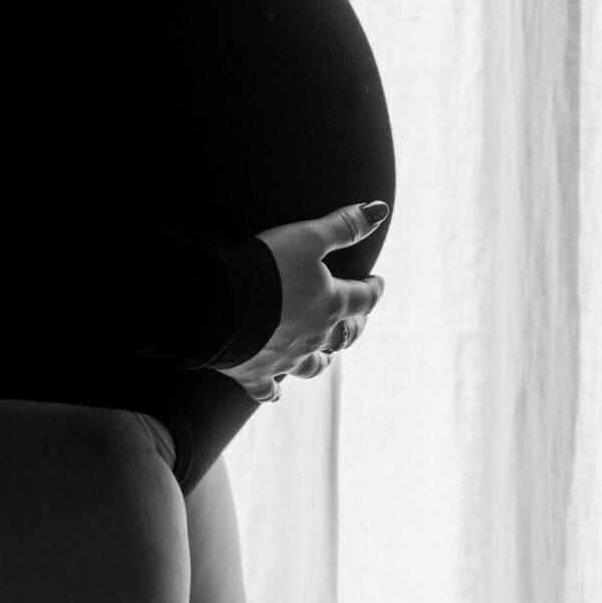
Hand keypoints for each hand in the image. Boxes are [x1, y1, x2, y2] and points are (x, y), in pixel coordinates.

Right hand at [218, 200, 388, 401]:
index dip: (373, 289)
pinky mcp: (256, 373)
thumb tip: (379, 210)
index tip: (378, 281)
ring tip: (327, 355)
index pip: (364, 298)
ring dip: (323, 359)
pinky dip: (273, 390)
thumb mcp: (309, 236)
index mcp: (330, 304)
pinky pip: (268, 389)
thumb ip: (344, 225)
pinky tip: (275, 392)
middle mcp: (314, 336)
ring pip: (314, 365)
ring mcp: (287, 359)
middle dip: (356, 326)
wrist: (222, 302)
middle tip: (360, 319)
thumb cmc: (269, 266)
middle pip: (345, 336)